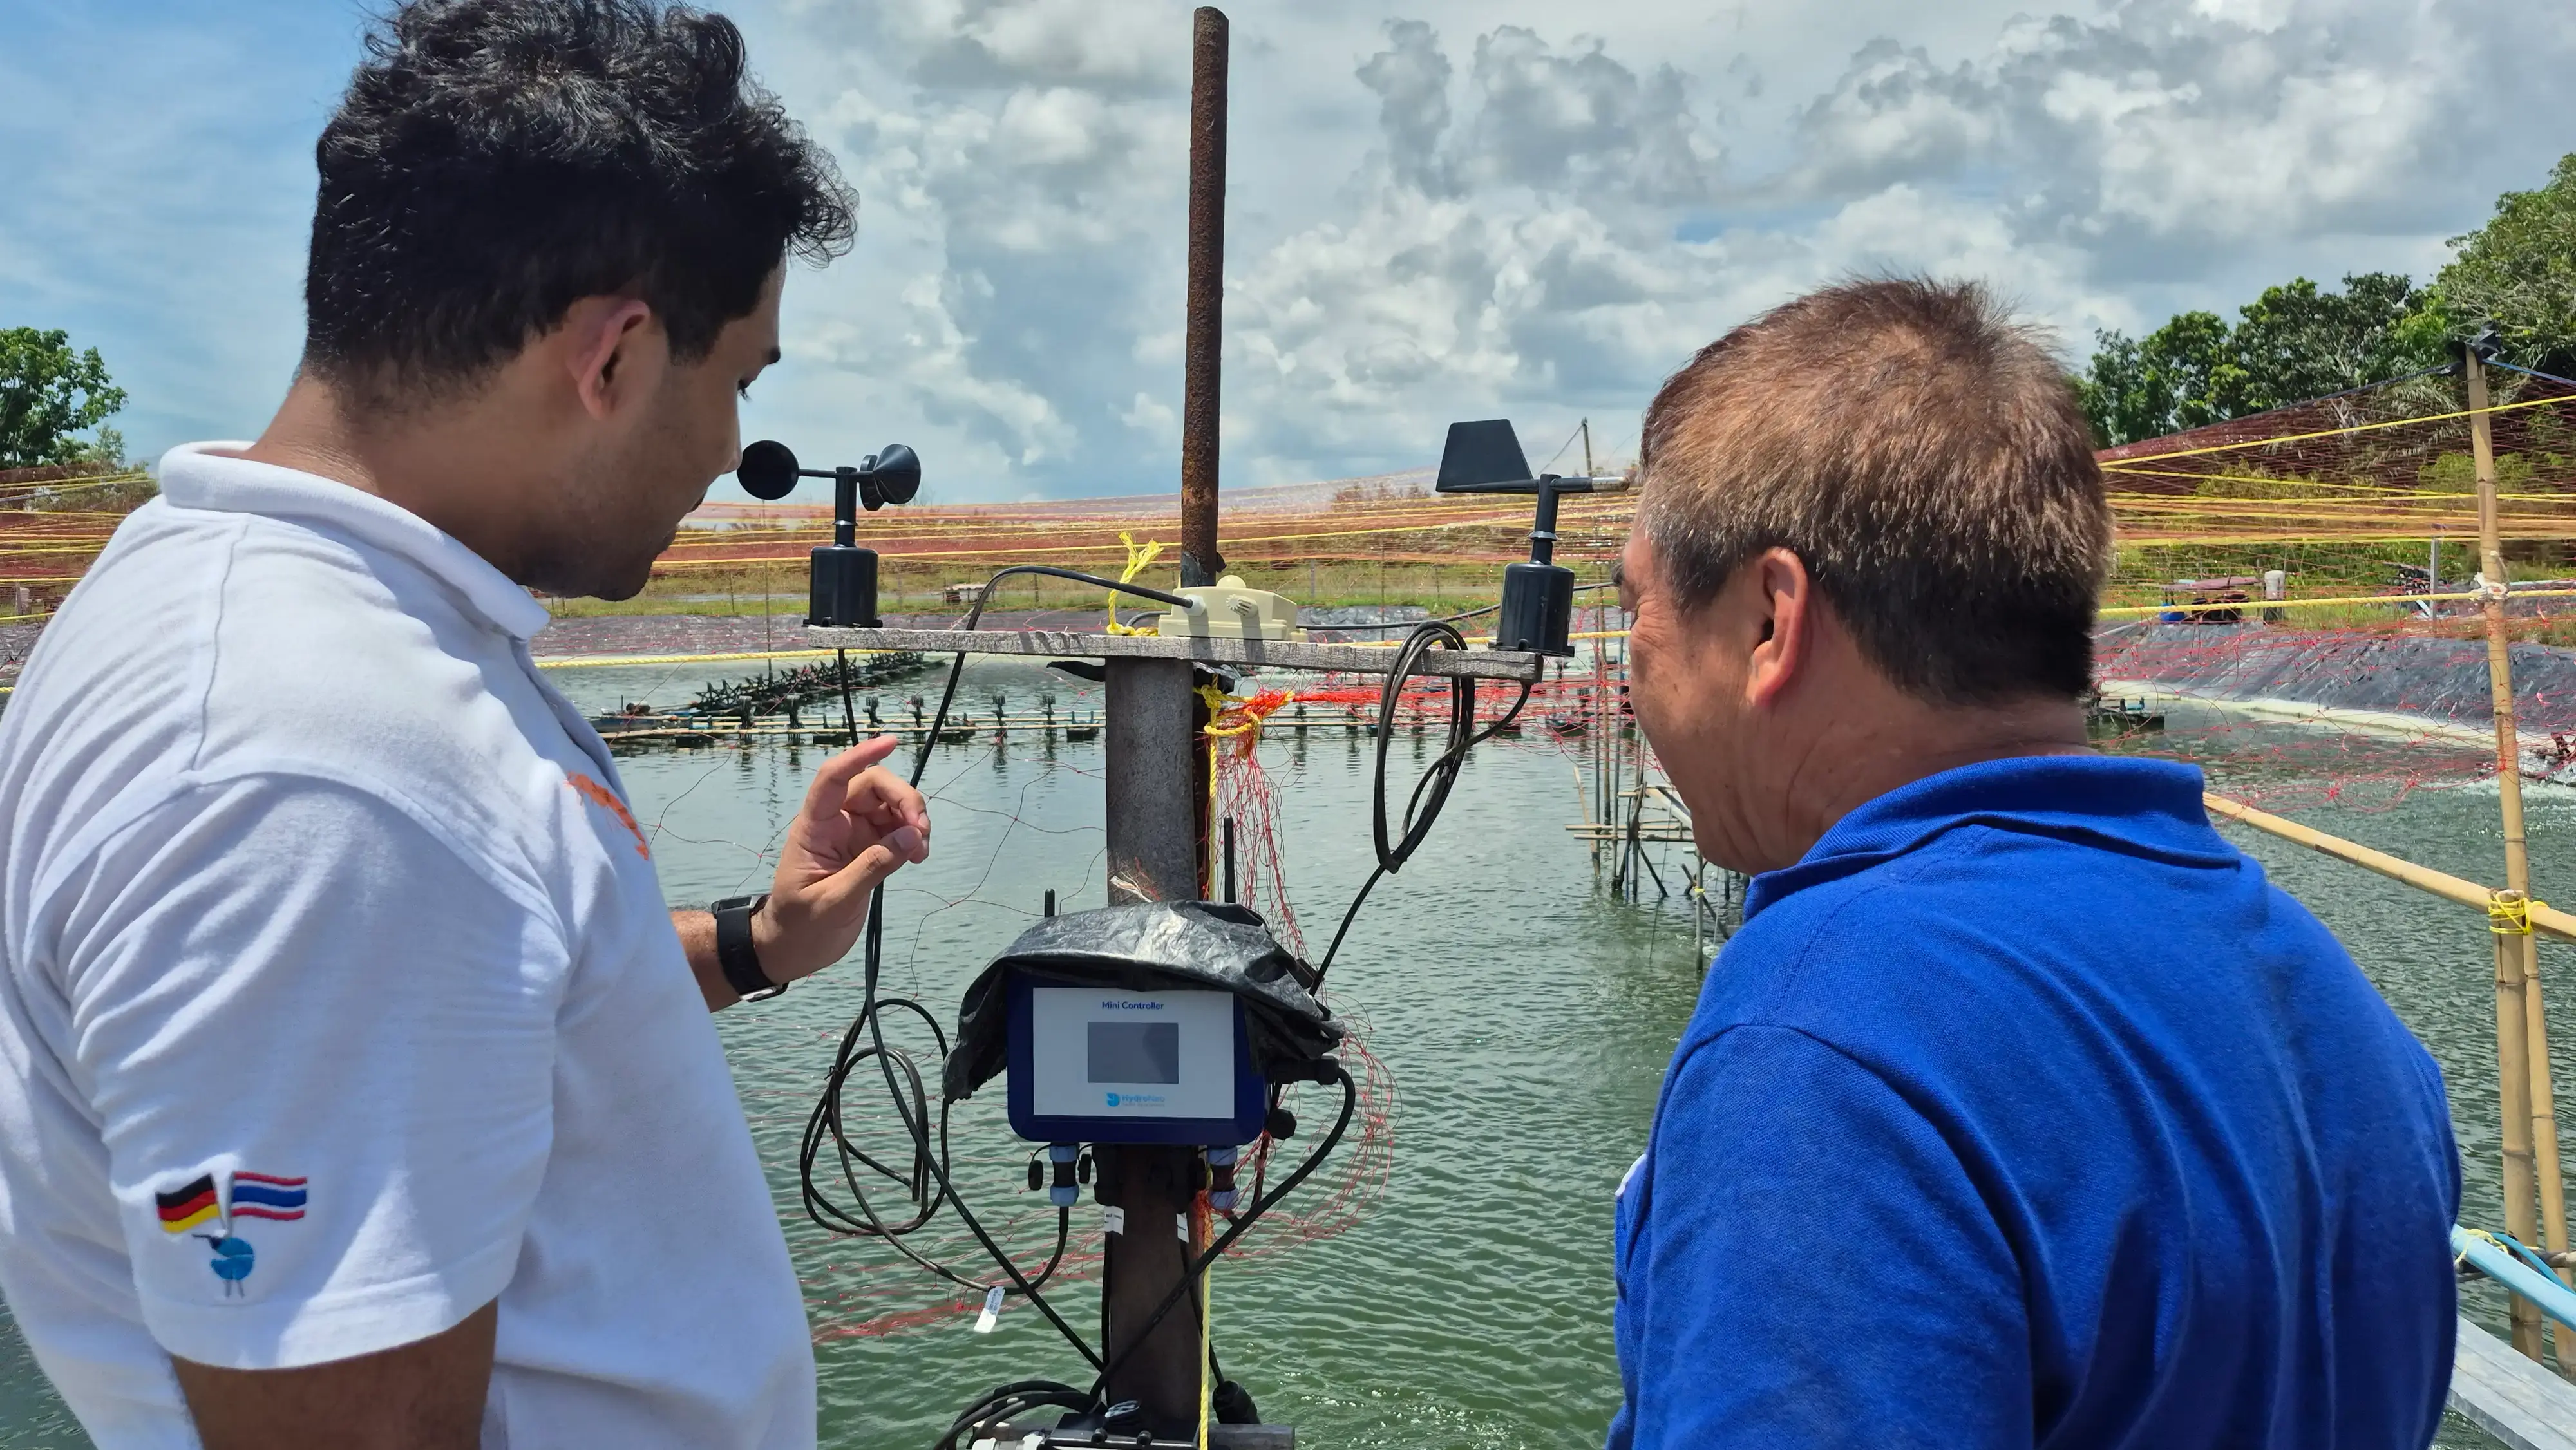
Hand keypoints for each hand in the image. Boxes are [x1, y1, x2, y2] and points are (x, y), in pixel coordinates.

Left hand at [753, 736, 930, 982]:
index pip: (834, 778)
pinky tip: (918, 856)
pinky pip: (898, 829)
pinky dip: (913, 837)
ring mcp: (855, 834)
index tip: (891, 742)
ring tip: (921, 852)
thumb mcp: (833, 901)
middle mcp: (836, 822)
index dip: (860, 756)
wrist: (794, 949)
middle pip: (874, 787)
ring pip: (891, 806)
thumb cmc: (800, 925)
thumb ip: (872, 867)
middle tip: (921, 831)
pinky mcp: (870, 849)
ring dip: (913, 819)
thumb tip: (911, 836)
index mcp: (815, 826)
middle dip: (903, 799)